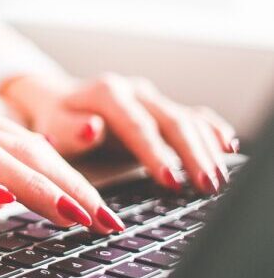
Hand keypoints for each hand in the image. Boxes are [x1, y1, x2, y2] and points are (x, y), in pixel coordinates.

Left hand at [1, 73, 237, 194]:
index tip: (169, 180)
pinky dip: (211, 131)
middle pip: (171, 121)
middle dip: (191, 155)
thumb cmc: (53, 120)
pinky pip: (193, 116)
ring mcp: (151, 98)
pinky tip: (227, 148)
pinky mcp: (160, 107)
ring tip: (216, 180)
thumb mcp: (51, 126)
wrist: (56, 100)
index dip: (155, 153)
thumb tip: (92, 129)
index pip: (137, 125)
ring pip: (187, 120)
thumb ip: (69, 130)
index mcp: (107, 94)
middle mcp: (134, 91)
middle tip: (205, 185)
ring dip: (206, 150)